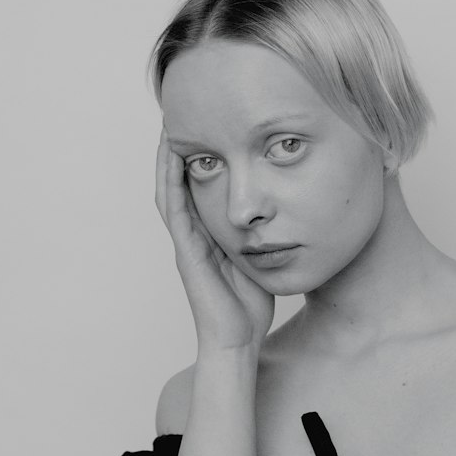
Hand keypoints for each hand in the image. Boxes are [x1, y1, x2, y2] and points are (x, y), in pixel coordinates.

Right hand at [155, 127, 274, 350]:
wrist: (238, 341)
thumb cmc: (251, 307)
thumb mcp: (262, 259)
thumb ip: (265, 235)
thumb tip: (288, 211)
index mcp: (208, 235)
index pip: (197, 187)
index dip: (198, 157)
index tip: (206, 125)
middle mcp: (193, 235)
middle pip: (178, 181)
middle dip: (176, 149)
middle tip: (179, 114)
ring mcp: (186, 242)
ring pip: (169, 189)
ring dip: (166, 157)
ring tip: (169, 124)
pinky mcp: (186, 251)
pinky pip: (174, 209)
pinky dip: (171, 181)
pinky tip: (173, 155)